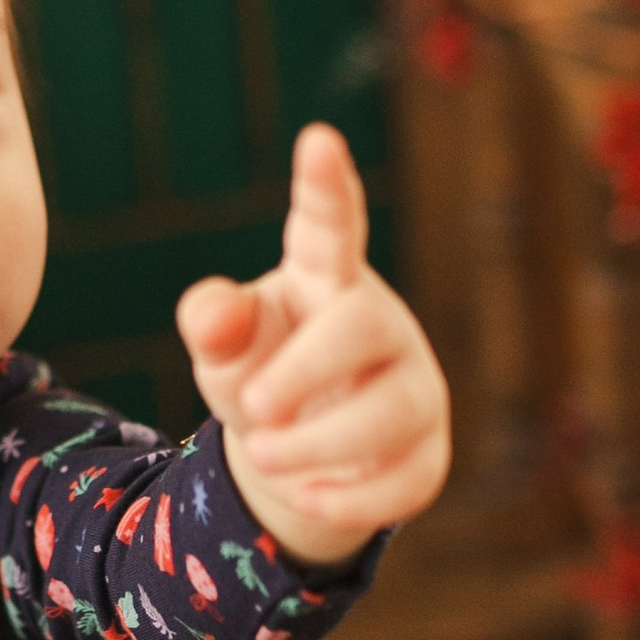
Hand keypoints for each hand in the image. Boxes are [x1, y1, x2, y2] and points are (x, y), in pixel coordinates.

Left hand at [176, 121, 450, 566]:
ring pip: (391, 412)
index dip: (326, 185)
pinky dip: (350, 497)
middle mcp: (379, 324)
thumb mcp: (224, 348)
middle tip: (253, 408)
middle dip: (308, 369)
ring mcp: (413, 388)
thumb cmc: (261, 371)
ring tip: (262, 455)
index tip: (317, 139)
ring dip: (319, 443)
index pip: (329, 225)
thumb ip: (214, 323)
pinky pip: (406, 479)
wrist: (295, 456)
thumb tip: (213, 313)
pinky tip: (306, 499)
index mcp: (324, 279)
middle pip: (362, 327)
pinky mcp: (427, 455)